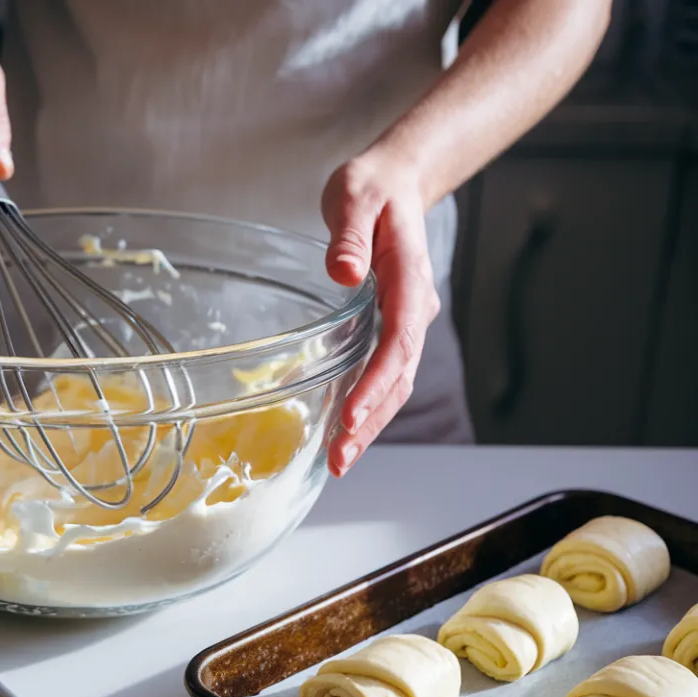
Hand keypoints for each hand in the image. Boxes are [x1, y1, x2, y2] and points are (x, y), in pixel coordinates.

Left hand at [321, 152, 440, 476]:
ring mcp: (404, 319)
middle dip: (372, 420)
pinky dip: (367, 403)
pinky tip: (342, 429)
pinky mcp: (390, 324)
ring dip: (371, 422)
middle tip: (340, 459)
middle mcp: (413, 307)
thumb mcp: (355, 197)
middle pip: (399, 375)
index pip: (399, 340)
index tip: (353, 416)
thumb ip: (349, 235)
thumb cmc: (373, 188)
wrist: (396, 181)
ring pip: (395, 381)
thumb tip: (343, 271)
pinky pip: (383, 372)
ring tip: (339, 459)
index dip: (377, 382)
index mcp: (408, 279)